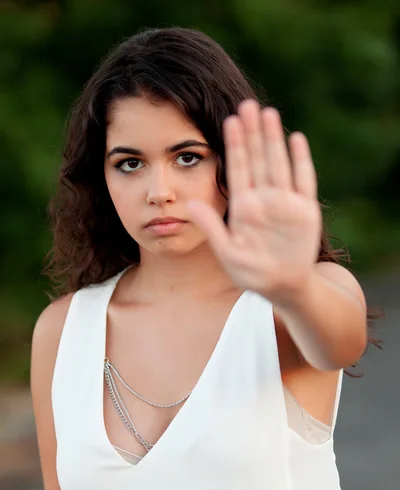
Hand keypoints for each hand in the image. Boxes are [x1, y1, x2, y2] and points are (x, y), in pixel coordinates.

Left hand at [187, 99, 322, 305]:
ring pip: (278, 162)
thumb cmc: (253, 273)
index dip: (234, 145)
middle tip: (247, 103)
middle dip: (252, 133)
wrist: (284, 287)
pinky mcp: (305, 210)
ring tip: (267, 112)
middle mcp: (264, 199)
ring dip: (273, 139)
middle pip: (257, 159)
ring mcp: (285, 202)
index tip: (229, 120)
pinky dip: (300, 160)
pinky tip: (295, 138)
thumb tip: (187, 205)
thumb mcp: (228, 252)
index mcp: (243, 207)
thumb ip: (211, 227)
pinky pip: (303, 180)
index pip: (237, 169)